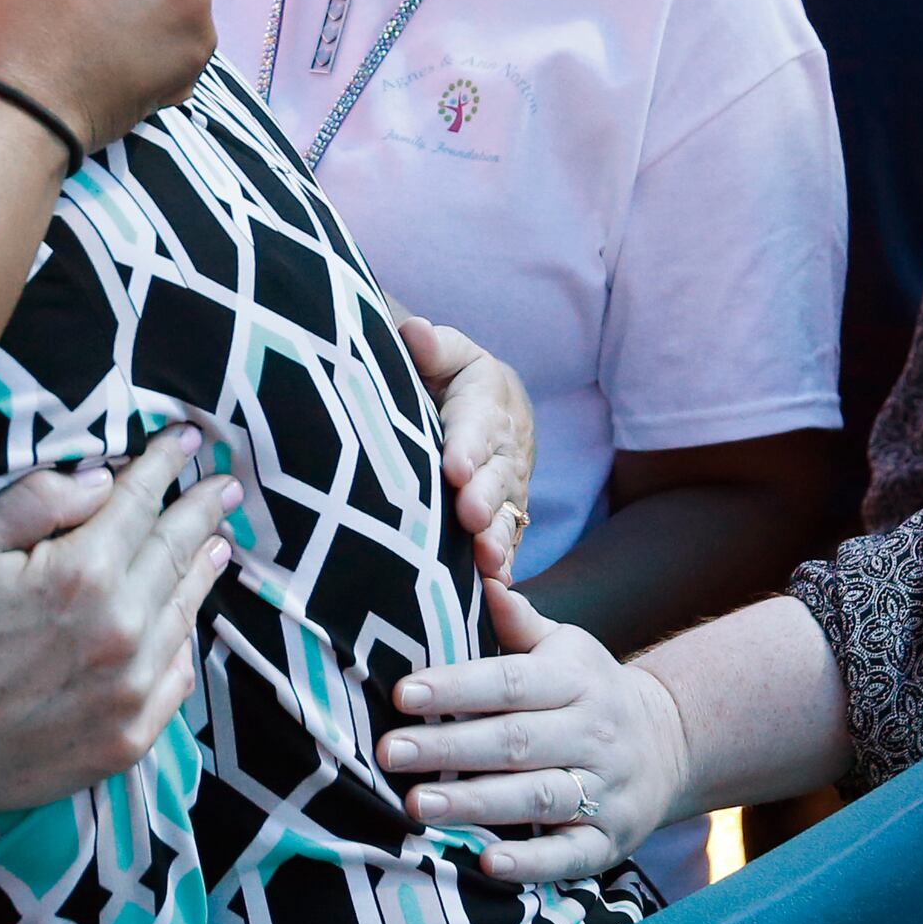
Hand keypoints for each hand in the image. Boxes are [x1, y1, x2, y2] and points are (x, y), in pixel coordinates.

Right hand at [0, 434, 237, 830]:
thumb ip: (36, 501)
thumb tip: (102, 479)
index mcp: (83, 573)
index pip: (141, 501)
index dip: (167, 463)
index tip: (190, 438)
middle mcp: (123, 630)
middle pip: (176, 551)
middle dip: (202, 511)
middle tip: (226, 485)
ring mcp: (132, 690)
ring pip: (185, 613)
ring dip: (204, 571)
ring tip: (219, 544)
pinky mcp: (130, 738)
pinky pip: (176, 676)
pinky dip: (184, 640)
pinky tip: (185, 622)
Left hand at [380, 588, 690, 885]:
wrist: (672, 742)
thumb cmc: (590, 689)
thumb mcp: (566, 647)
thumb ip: (517, 622)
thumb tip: (480, 576)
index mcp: (575, 681)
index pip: (510, 682)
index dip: (456, 687)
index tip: (402, 694)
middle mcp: (593, 734)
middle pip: (515, 741)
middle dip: (449, 747)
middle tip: (388, 753)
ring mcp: (605, 790)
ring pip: (537, 797)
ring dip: (476, 804)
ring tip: (417, 804)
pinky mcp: (609, 841)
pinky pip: (569, 854)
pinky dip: (529, 863)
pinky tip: (485, 864)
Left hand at [400, 316, 531, 560]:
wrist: (494, 405)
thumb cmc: (453, 378)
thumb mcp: (450, 354)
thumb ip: (434, 347)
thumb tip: (415, 333)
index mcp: (485, 406)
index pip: (475, 425)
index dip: (466, 446)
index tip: (454, 467)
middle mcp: (503, 452)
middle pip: (496, 476)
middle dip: (484, 497)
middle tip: (469, 517)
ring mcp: (507, 489)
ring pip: (506, 514)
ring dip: (497, 539)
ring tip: (487, 561)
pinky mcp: (503, 519)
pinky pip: (506, 543)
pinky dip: (503, 566)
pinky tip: (494, 590)